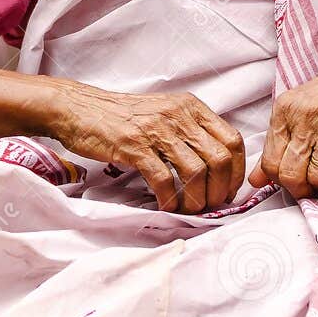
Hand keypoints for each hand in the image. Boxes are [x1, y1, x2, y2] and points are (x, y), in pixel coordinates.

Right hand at [49, 84, 245, 214]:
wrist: (80, 109)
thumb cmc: (123, 117)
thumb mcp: (165, 114)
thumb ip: (190, 132)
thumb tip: (217, 169)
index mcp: (191, 107)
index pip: (231, 140)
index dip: (237, 172)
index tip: (229, 191)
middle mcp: (178, 115)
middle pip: (220, 158)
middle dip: (220, 190)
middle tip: (210, 205)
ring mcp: (157, 130)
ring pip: (196, 172)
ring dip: (196, 199)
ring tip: (189, 209)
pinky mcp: (134, 146)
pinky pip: (164, 180)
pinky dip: (170, 200)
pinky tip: (166, 205)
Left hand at [247, 32, 317, 198]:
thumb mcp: (300, 106)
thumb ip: (277, 142)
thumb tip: (255, 180)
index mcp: (285, 108)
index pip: (270, 161)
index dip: (279, 181)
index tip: (291, 181)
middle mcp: (304, 115)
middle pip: (291, 173)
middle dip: (300, 190)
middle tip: (309, 188)